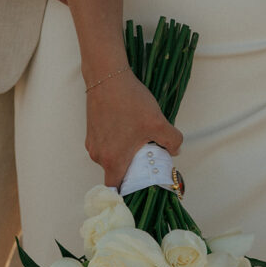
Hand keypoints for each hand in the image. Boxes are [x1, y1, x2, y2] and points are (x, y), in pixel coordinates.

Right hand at [86, 69, 182, 188]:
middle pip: (116, 172)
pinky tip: (127, 126)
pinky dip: (116, 142)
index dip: (129, 190)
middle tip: (146, 156)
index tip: (142, 185)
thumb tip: (174, 151)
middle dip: (131, 168)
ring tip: (138, 137)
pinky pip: (105, 145)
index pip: (117, 189)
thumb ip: (172, 141)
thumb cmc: (130, 101)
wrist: (107, 76)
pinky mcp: (91, 130)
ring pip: (111, 157)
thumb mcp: (158, 122)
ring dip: (124, 153)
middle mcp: (98, 155)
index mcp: (113, 160)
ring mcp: (92, 142)